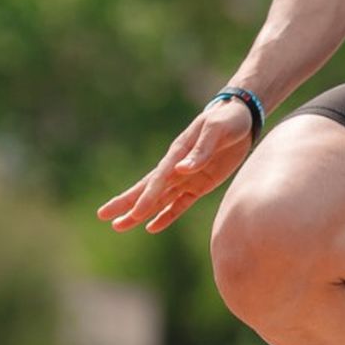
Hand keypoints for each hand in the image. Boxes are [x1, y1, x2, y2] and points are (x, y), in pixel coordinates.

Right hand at [98, 97, 254, 233]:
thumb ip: (201, 150)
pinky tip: (151, 227)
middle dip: (127, 204)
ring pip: (159, 200)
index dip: (147, 196)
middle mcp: (177, 167)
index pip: (159, 178)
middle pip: (148, 190)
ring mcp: (186, 178)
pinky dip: (166, 216)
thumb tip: (182, 169)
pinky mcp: (199, 185)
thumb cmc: (227, 119)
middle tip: (104, 216)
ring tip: (118, 226)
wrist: (240, 117)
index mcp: (178, 152)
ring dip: (139, 213)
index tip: (135, 212)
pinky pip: (179, 204)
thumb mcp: (216, 129)